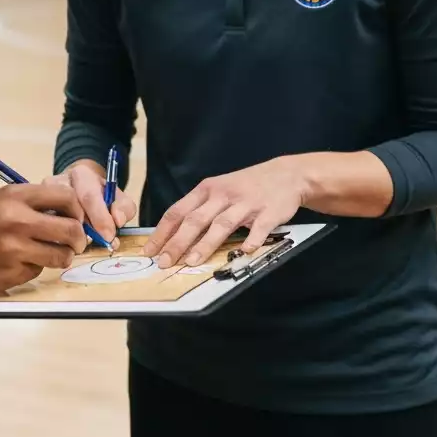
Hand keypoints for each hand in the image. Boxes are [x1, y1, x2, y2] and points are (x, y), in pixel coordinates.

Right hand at [0, 184, 88, 295]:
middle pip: (71, 230)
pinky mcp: (10, 274)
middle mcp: (16, 219)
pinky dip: (34, 269)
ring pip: (60, 256)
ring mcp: (13, 249)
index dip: (78, 211)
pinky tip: (16, 264)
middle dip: (78, 240)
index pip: (66, 198)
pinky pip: (38, 272)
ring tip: (48, 254)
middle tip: (75, 243)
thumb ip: (30, 203)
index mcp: (14, 196)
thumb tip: (69, 212)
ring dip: (60, 258)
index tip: (76, 219)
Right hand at [47, 159, 136, 245]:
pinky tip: (67, 244)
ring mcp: (40, 198)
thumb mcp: (118, 198)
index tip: (109, 236)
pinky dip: (58, 243)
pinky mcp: (33, 213)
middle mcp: (56, 183)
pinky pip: (45, 233)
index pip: (88, 196)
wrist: (77, 190)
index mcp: (80, 175)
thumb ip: (124, 207)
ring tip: (81, 242)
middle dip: (85, 232)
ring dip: (70, 240)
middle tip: (94, 243)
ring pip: (54, 224)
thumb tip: (117, 220)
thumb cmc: (99, 196)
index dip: (100, 218)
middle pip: (70, 212)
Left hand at [142, 157, 305, 268]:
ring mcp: (245, 203)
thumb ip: (199, 210)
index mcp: (206, 190)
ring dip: (205, 244)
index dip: (162, 232)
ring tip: (192, 262)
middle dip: (177, 242)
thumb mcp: (218, 190)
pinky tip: (245, 251)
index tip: (150, 250)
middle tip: (164, 262)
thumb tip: (174, 237)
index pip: (178, 211)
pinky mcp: (268, 211)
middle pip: (195, 220)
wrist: (286, 174)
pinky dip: (252, 240)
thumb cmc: (245, 187)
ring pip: (221, 224)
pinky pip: (259, 227)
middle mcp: (222, 195)